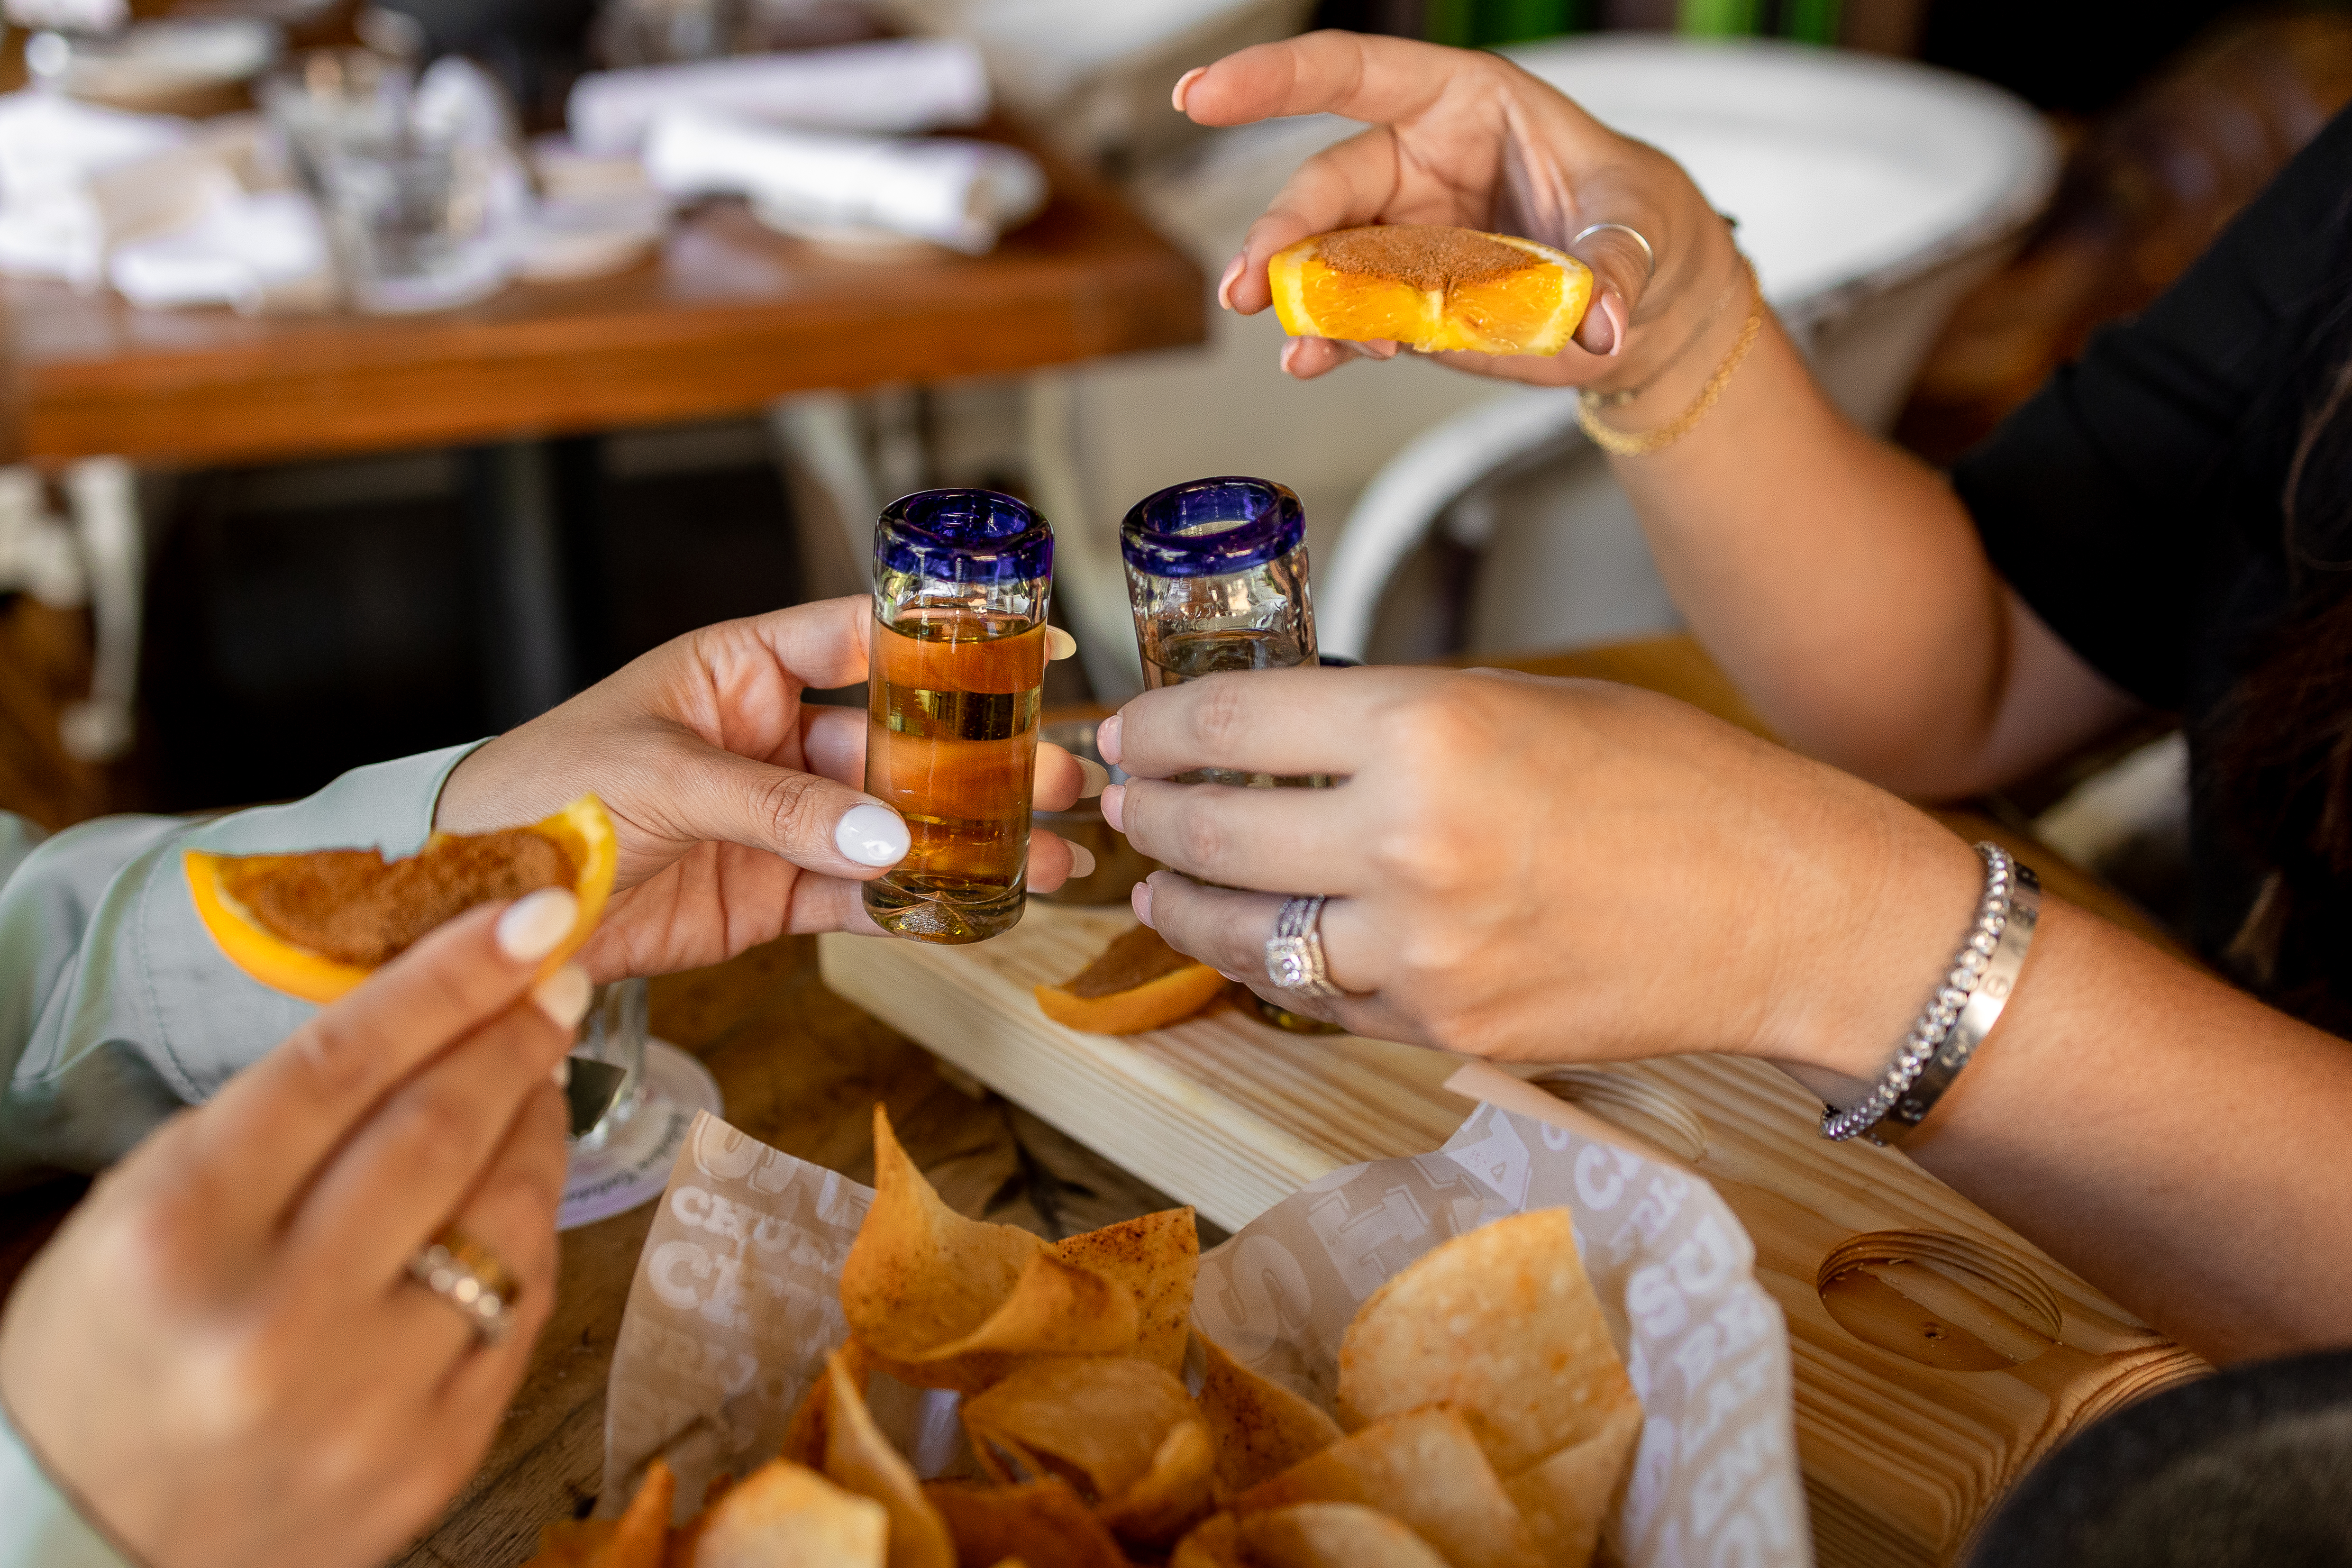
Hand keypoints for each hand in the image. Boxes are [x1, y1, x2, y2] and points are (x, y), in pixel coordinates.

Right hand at [0, 892, 590, 1567]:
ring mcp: (365, 1402)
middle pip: (438, 1133)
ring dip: (539, 1130)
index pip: (343, 1063)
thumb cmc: (109, 1348)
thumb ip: (281, 1119)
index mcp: (179, 1234)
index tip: (530, 919)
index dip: (449, 977)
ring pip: (506, 1222)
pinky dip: (530, 1237)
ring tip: (538, 1080)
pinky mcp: (431, 1461)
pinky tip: (520, 1190)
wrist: (80, 1539)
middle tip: (555, 984)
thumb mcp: (148, 1206)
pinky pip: (520, 1314)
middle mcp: (276, 1320)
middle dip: (513, 1038)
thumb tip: (431, 1015)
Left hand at [435, 596, 1099, 979]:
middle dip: (982, 759)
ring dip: (972, 837)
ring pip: (895, 825)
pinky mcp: (770, 897)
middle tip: (1061, 773)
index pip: (859, 637)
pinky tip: (984, 905)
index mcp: (739, 670)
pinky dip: (920, 905)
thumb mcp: (660, 776)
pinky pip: (862, 898)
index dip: (945, 640)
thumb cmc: (540, 794)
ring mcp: (778, 820)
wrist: (477, 901)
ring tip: (1052, 853)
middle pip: (899, 741)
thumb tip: (887, 841)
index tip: (1029, 645)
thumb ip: (777, 805)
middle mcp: (771, 737)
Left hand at [1097, 666, 1981, 1073]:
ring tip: (1157, 880)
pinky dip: (1270, 967)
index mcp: (1431, 729)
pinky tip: (1247, 942)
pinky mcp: (1444, 1031)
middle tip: (1120, 801)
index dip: (1163, 725)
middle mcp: (1410, 842)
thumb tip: (1281, 737)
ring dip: (1187, 902)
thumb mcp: (1521, 701)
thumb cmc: (1673, 783)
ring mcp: (1422, 953)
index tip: (1133, 730)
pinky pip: (1319, 998)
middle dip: (1149, 813)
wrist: (1783, 909)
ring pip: (1249, 932)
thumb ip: (1395, 721)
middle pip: (1218, 828)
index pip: (1238, 721)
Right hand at [1177, 32, 1741, 388]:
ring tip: (1300, 341)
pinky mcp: (1405, 296)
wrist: (1645, 303)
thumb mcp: (1638, 231)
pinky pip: (1349, 313)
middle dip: (1282, 232)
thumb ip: (1610, 267)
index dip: (1274, 79)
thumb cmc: (1638, 227)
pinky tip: (1313, 363)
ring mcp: (1405, 232)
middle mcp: (1419, 162)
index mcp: (1465, 104)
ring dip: (1301, 298)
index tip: (1203, 94)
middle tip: (1252, 284)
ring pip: (1327, 257)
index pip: (1353, 73)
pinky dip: (1328, 340)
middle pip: (1327, 184)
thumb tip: (1597, 319)